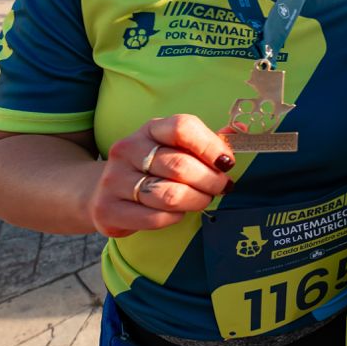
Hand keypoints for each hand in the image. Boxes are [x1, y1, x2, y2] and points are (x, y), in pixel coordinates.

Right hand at [88, 115, 235, 237]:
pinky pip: (155, 217)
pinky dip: (174, 218)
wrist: (104, 191)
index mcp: (150, 129)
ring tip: (201, 200)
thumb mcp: (176, 148)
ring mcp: (114, 179)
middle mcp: (127, 149)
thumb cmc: (153, 169)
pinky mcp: (108, 209)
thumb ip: (207, 143)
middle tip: (220, 188)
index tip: (226, 163)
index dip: (210, 146)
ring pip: (170, 195)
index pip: (182, 128)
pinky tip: (177, 213)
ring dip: (196, 201)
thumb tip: (242, 134)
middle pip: (180, 166)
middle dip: (210, 181)